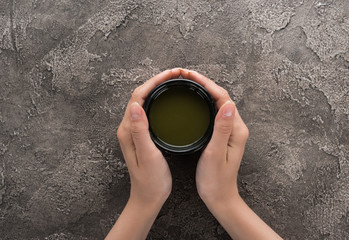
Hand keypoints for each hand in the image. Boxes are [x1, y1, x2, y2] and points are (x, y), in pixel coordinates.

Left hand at [106, 68, 180, 239]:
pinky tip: (169, 101)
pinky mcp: (141, 135)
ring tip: (174, 82)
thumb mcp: (147, 155)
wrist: (148, 198)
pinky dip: (159, 100)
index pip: (138, 96)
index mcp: (128, 130)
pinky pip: (149, 111)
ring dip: (158, 89)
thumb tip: (135, 105)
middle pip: (140, 95)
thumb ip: (140, 131)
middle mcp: (128, 128)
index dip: (154, 82)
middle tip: (176, 74)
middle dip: (157, 81)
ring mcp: (134, 131)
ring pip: (145, 101)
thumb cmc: (150, 181)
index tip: (171, 74)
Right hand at [181, 69, 281, 239]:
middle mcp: (236, 127)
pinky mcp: (224, 135)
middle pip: (221, 97)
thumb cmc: (216, 180)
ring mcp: (230, 131)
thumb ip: (222, 128)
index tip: (190, 76)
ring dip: (204, 91)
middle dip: (204, 83)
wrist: (220, 197)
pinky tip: (194, 102)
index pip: (223, 98)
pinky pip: (215, 112)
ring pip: (218, 103)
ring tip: (188, 83)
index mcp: (236, 129)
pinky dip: (204, 102)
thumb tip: (227, 103)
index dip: (207, 84)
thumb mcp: (215, 154)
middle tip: (185, 75)